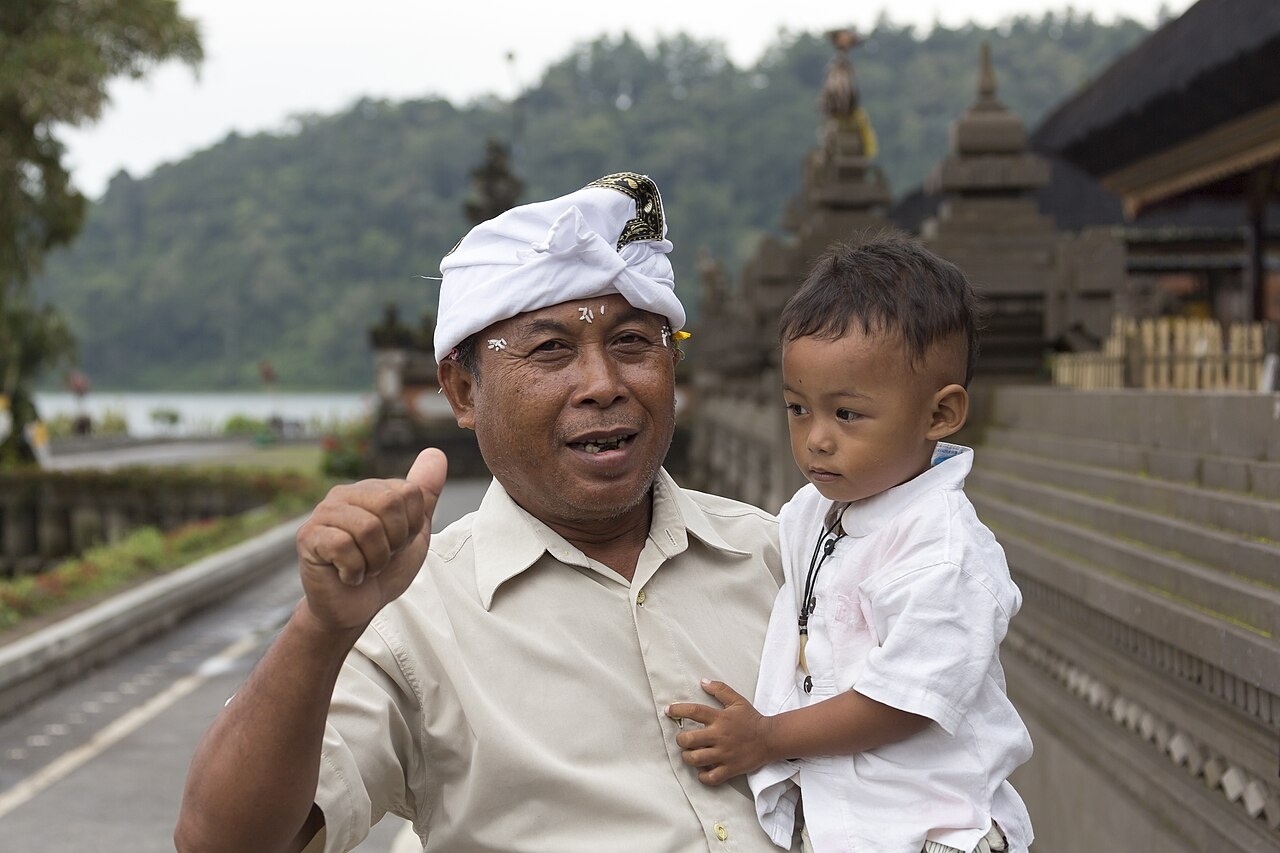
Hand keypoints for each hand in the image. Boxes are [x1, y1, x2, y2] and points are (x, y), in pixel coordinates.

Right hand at [295, 448, 446, 631]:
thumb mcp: (413, 532)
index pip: (410, 493)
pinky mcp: (309, 536)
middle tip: (380, 557)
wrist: (355, 608)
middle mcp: (345, 493)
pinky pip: (344, 546)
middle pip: (390, 504)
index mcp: (372, 489)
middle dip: (394, 542)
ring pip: (369, 528)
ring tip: (365, 566)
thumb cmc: (384, 569)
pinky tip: (347, 575)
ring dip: (375, 560)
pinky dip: (355, 570)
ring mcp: (324, 512)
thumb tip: (436, 452)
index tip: (397, 544)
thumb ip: (424, 494)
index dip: (411, 527)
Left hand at [666, 679, 773, 784]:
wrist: (770, 739)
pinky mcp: (730, 769)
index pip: (694, 711)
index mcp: (720, 718)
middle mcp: (720, 736)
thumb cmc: (752, 719)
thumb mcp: (737, 700)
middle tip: (683, 739)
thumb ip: (720, 690)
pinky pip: (710, 777)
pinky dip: (702, 776)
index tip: (668, 710)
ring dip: (688, 757)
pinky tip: (702, 770)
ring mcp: (724, 754)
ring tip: (690, 754)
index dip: (678, 710)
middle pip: (689, 739)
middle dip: (680, 740)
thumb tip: (702, 681)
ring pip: (695, 759)